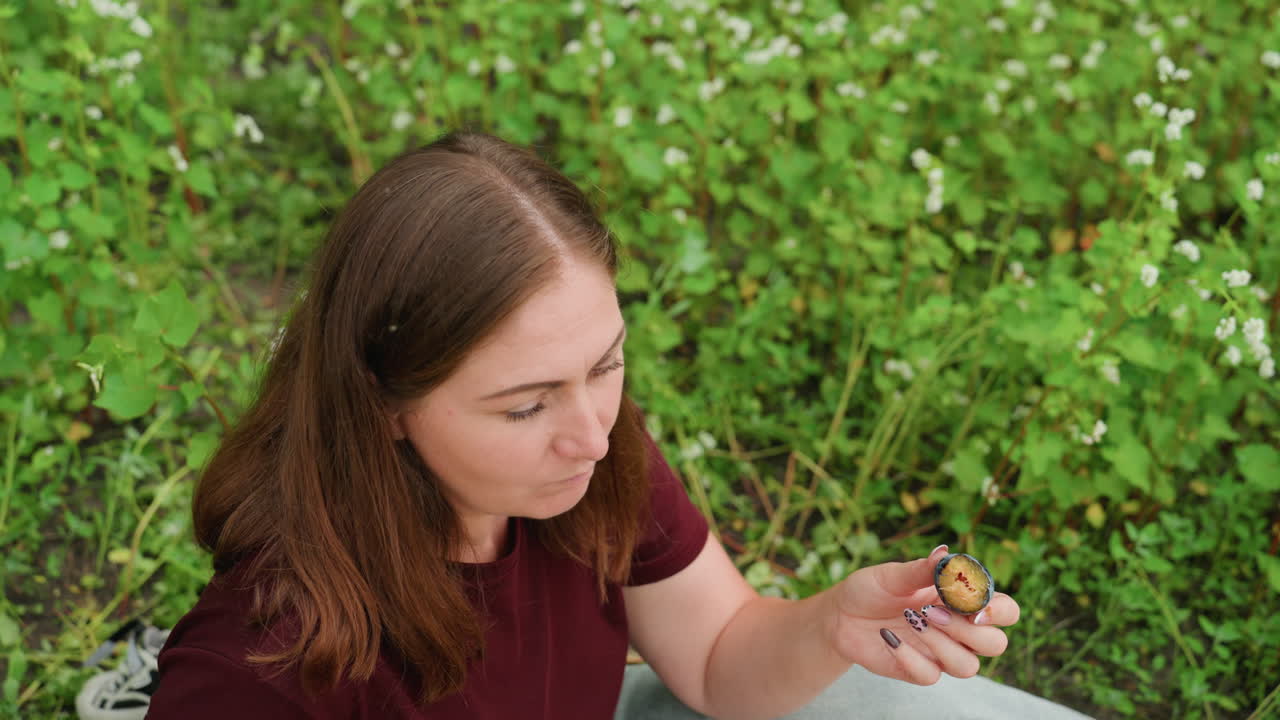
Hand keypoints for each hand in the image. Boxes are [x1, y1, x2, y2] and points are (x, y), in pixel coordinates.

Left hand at [827, 545, 1019, 684]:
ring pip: (968, 666)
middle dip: (972, 631)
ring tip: (913, 620)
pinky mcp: (918, 671)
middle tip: (935, 612)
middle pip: (996, 644)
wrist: (840, 614)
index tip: (976, 604)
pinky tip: (890, 638)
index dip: (1000, 611)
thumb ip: (921, 569)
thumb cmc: (873, 589)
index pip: (1005, 611)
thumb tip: (946, 554)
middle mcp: (958, 630)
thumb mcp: (893, 574)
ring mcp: (939, 653)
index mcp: (961, 601)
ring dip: (943, 645)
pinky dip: (911, 657)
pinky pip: (930, 676)